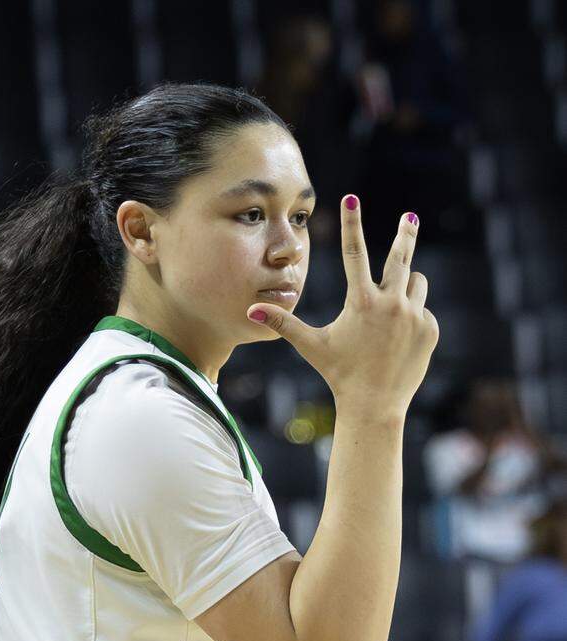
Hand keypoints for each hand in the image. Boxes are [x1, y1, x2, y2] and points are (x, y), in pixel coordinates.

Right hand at [247, 195, 438, 415]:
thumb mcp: (311, 345)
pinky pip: (422, 309)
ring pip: (415, 283)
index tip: (352, 198)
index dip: (351, 223)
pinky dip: (411, 316)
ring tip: (389, 310)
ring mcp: (415, 315)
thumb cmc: (338, 373)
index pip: (354, 252)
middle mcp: (391, 303)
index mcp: (361, 302)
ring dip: (404, 287)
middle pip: (401, 257)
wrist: (375, 404)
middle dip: (405, 234)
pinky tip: (398, 339)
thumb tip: (250, 310)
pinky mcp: (430, 329)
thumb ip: (283, 322)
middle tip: (409, 216)